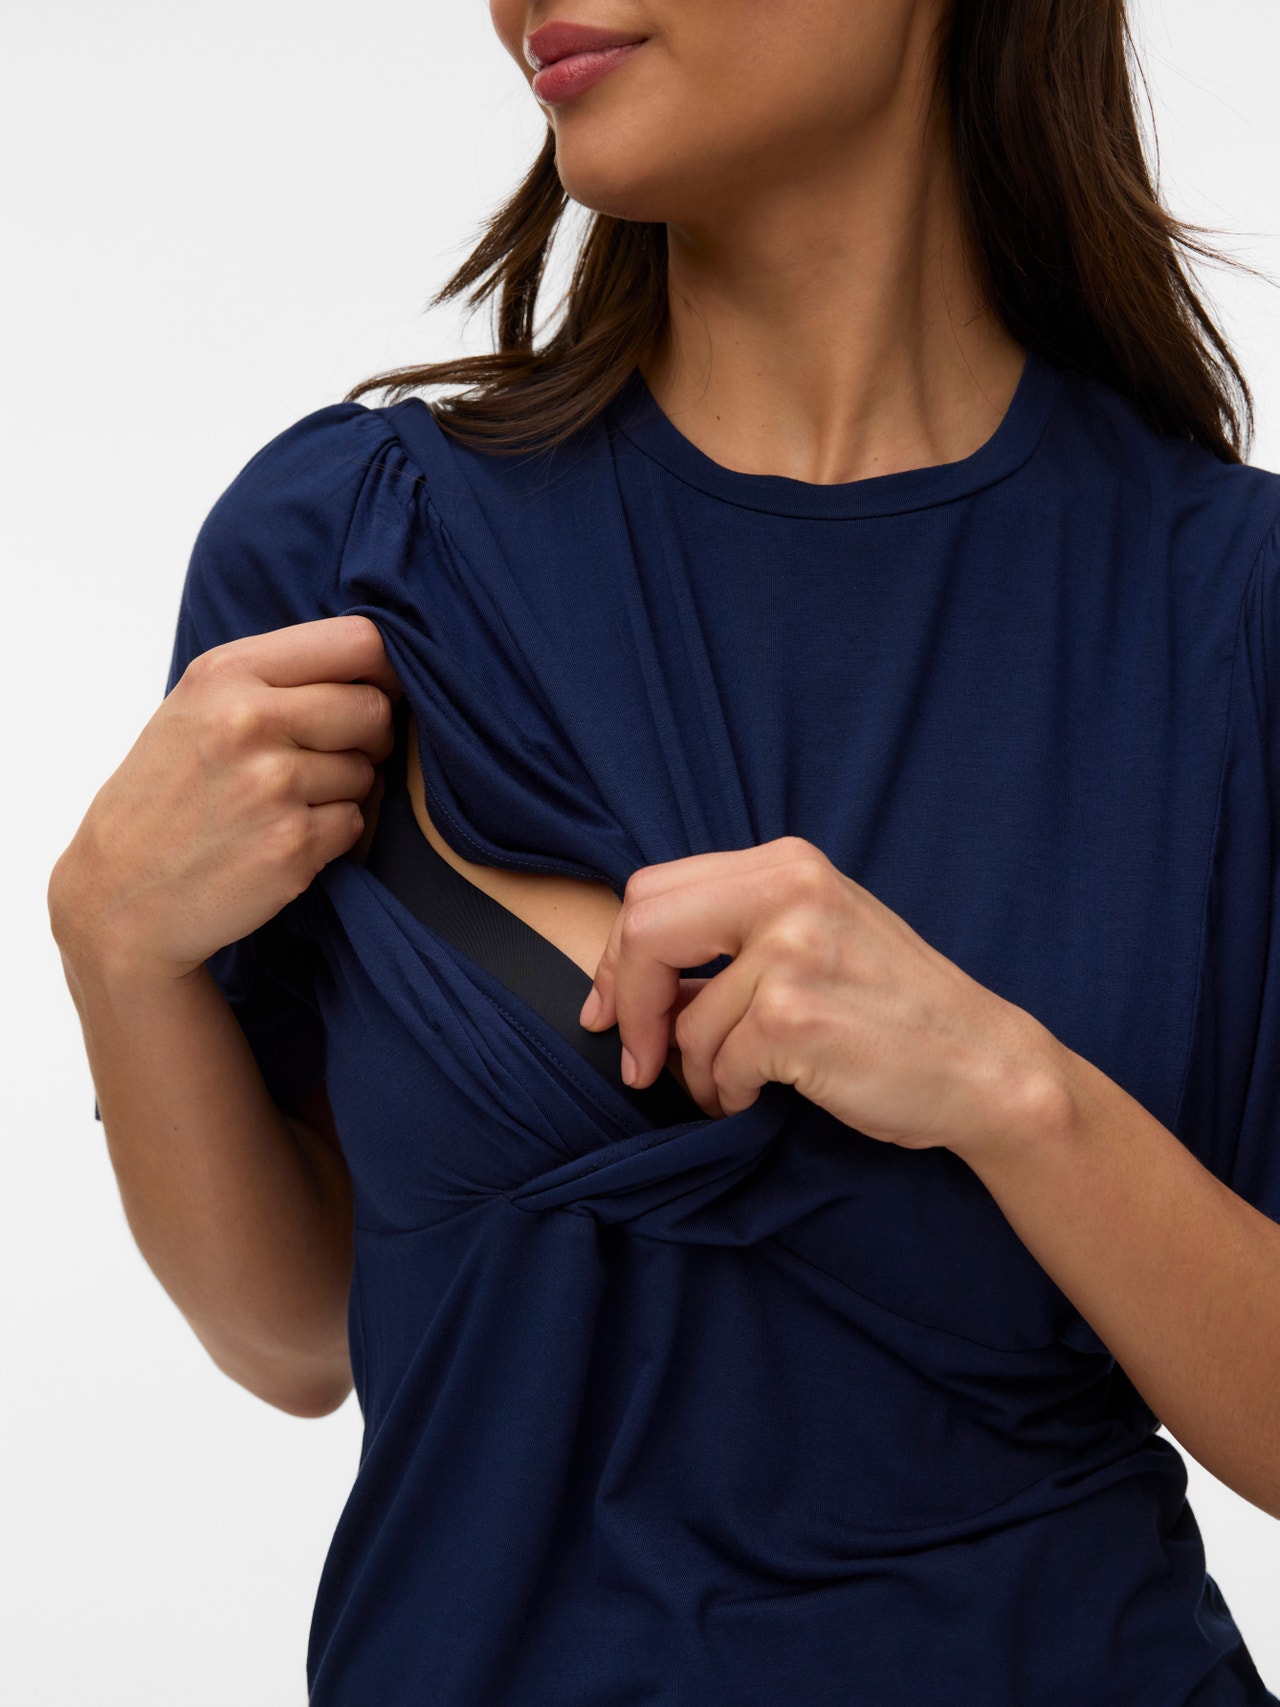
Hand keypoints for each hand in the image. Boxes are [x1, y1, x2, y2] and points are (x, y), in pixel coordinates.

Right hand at [49, 615, 400, 979]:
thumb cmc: (165, 795)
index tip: (377, 691)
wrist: (117, 892)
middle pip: (373, 710)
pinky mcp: (292, 845)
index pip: (358, 642)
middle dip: (370, 736)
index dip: (385, 670)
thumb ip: (277, 678)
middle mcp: (249, 720)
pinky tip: (283, 837)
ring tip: (285, 803)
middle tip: (333, 757)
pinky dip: (332, 834)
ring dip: (344, 791)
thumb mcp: (198, 707)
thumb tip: (379, 667)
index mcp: (227, 673)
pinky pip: (355, 823)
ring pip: (368, 771)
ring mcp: (273, 785)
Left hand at [579, 836, 1064, 1152]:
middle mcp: (787, 892)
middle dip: (626, 1003)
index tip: (612, 1007)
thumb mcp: (817, 934)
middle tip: (635, 1057)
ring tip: (738, 1084)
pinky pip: (718, 1067)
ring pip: (685, 1022)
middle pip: (644, 930)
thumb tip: (628, 979)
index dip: (619, 955)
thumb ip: (733, 934)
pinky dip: (728, 1095)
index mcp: (786, 864)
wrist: (985, 1066)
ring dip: (696, 1072)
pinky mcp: (794, 1018)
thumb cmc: (893, 1010)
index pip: (654, 890)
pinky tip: (763, 1096)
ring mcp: (791, 953)